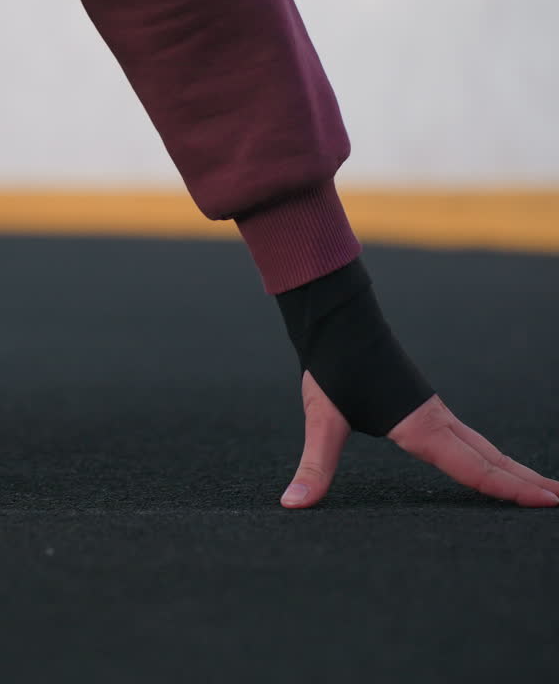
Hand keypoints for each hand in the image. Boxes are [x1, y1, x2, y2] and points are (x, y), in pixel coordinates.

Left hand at [281, 372, 558, 507]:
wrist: (338, 321)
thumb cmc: (333, 367)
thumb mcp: (320, 420)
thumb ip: (313, 465)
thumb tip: (292, 504)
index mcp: (419, 427)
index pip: (473, 467)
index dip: (509, 488)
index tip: (548, 501)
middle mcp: (435, 419)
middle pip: (490, 457)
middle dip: (524, 481)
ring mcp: (433, 411)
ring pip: (482, 445)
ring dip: (511, 467)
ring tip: (541, 485)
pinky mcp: (423, 405)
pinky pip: (466, 436)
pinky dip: (488, 454)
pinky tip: (488, 460)